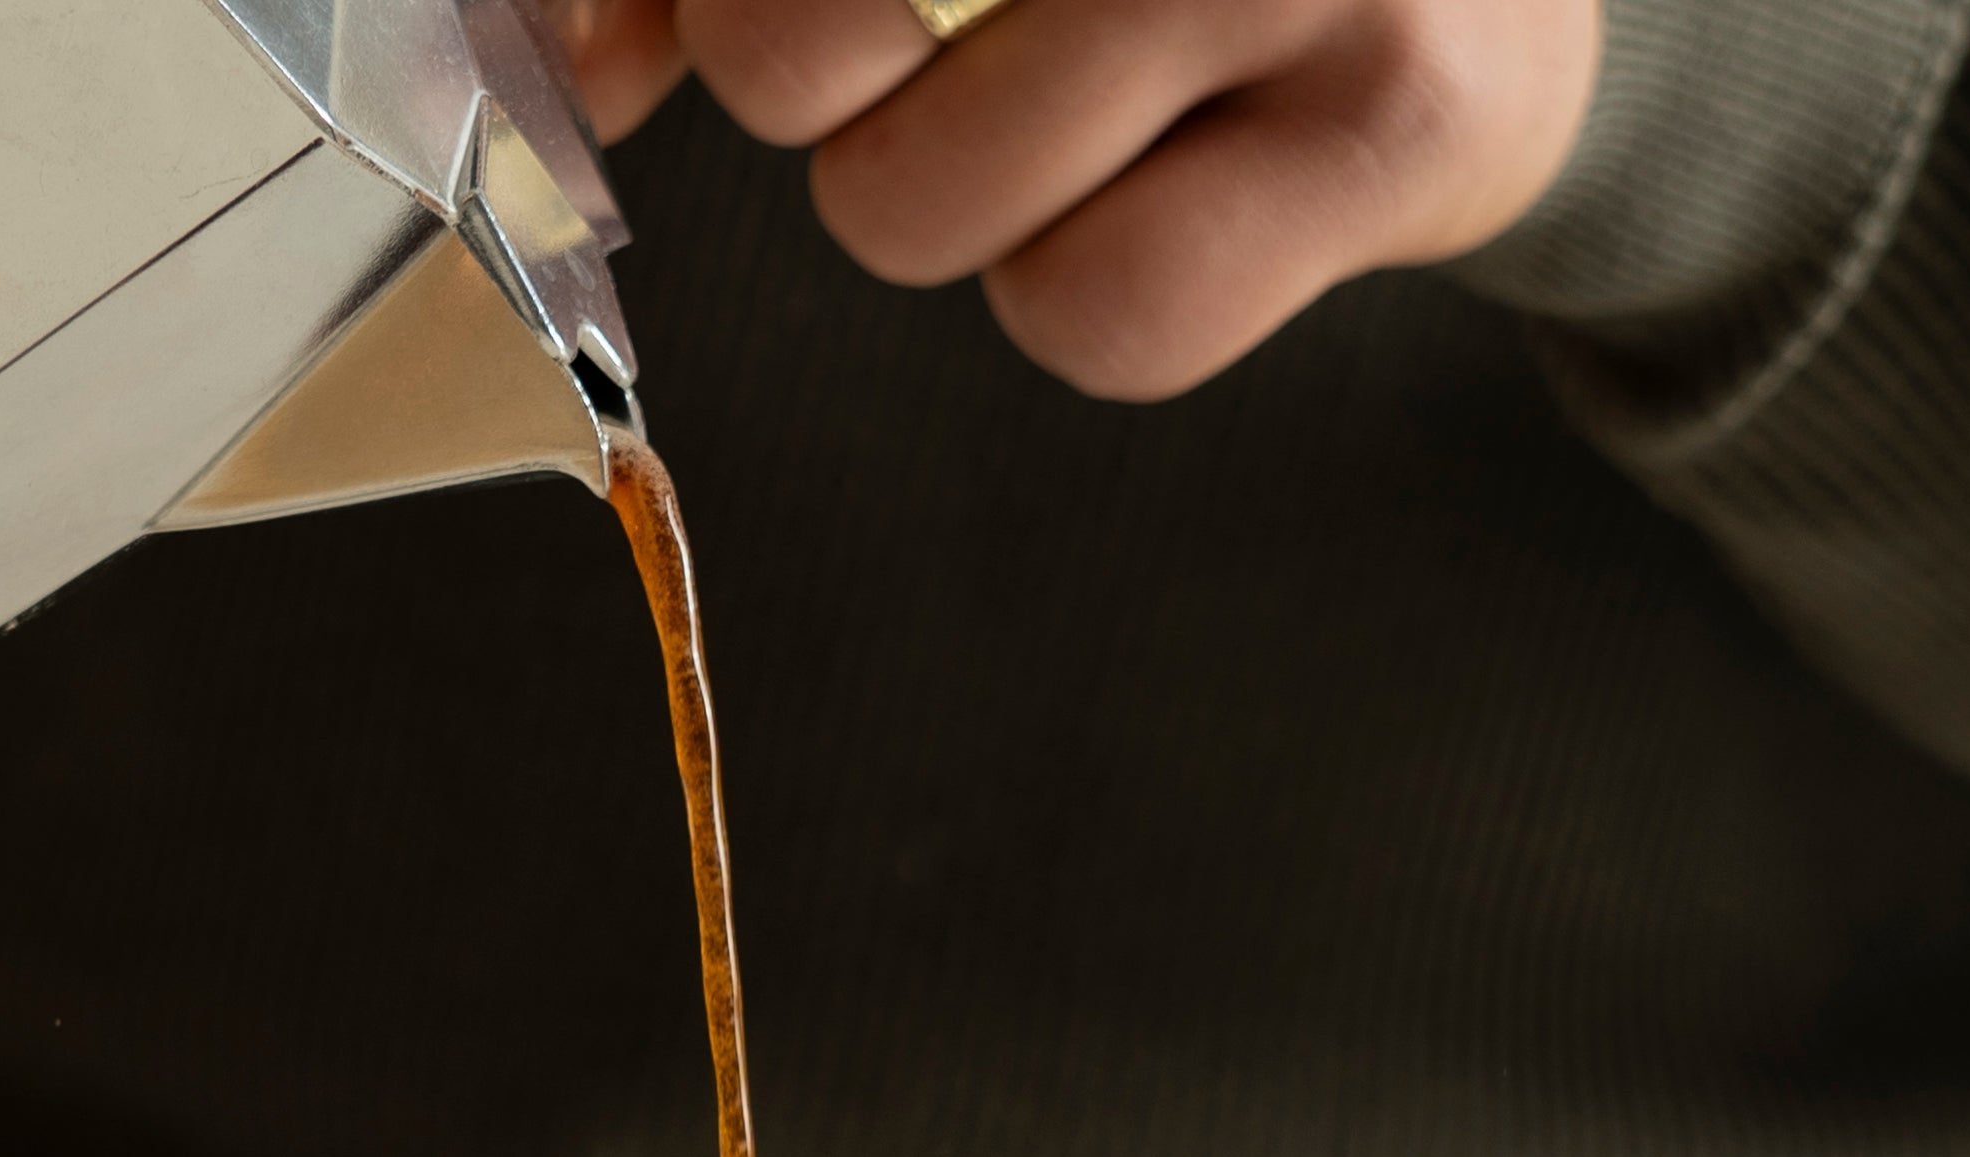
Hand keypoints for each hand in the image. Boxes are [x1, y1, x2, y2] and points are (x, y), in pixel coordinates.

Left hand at [544, 0, 1599, 400]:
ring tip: (1087, 111)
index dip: (684, 14)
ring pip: (915, 207)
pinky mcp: (1390, 116)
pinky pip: (1094, 314)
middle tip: (942, 42)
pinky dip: (1092, 298)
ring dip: (957, 206)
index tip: (724, 33)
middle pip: (781, 50)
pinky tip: (1181, 194)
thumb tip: (579, 64)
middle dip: (819, 92)